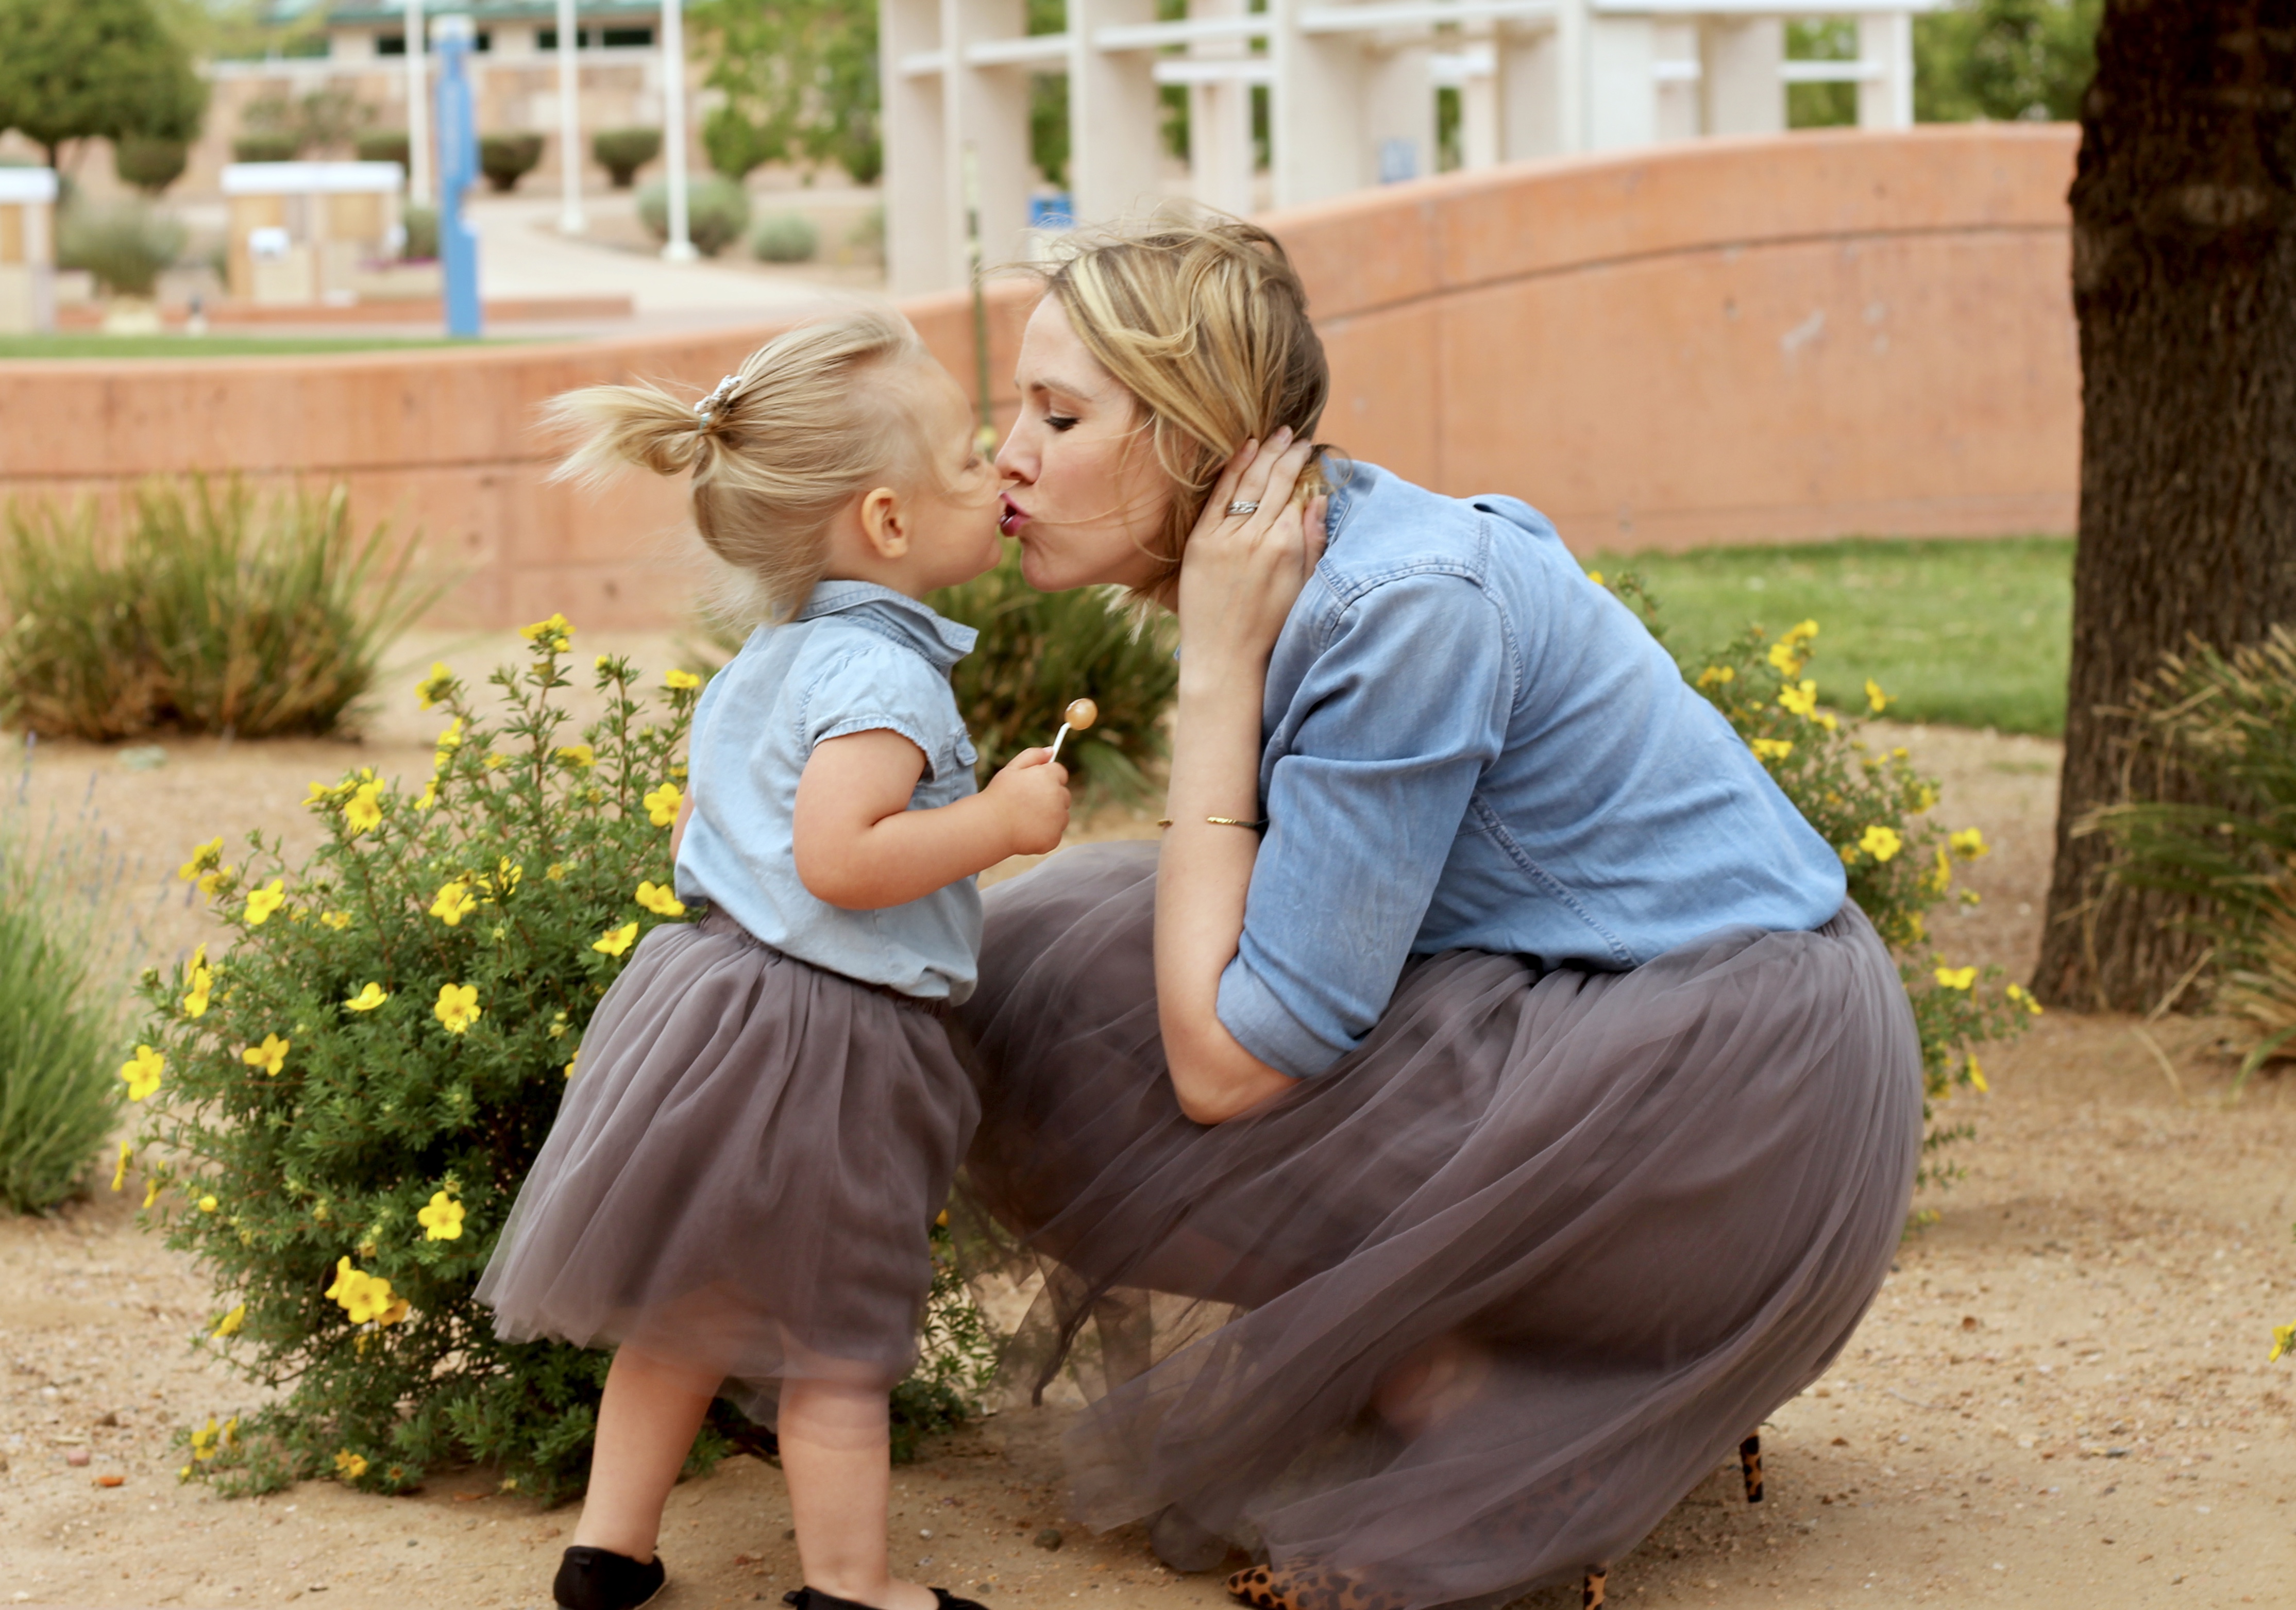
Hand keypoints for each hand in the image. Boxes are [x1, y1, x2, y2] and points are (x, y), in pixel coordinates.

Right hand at [984, 747, 1070, 854]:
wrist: (989, 827)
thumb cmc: (998, 796)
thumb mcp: (1011, 769)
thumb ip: (1032, 756)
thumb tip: (1051, 750)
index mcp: (1048, 777)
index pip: (1060, 773)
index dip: (1048, 779)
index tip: (1035, 786)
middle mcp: (1058, 796)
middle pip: (1063, 795)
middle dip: (1050, 798)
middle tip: (1027, 804)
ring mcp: (1058, 819)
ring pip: (1061, 816)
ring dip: (1050, 817)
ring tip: (1025, 819)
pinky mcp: (1054, 837)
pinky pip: (1054, 834)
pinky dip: (1044, 834)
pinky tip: (1026, 832)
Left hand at [1175, 428, 1330, 681]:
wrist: (1225, 658)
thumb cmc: (1269, 629)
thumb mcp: (1304, 588)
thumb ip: (1314, 542)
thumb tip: (1319, 499)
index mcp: (1287, 547)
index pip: (1298, 493)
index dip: (1304, 469)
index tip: (1309, 451)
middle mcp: (1258, 537)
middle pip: (1276, 481)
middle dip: (1288, 453)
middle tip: (1296, 436)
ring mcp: (1226, 537)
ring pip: (1249, 481)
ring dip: (1264, 453)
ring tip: (1276, 435)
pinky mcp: (1200, 542)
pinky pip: (1219, 496)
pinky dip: (1233, 468)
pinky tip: (1244, 448)